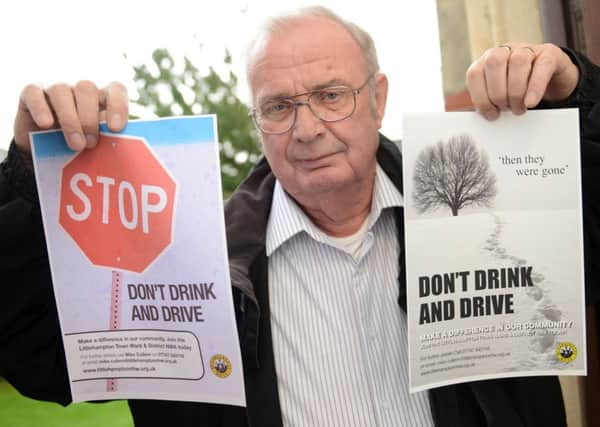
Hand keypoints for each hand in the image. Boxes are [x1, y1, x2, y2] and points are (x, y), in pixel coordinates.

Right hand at [13, 81, 127, 154]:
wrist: (44, 150)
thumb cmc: (79, 144)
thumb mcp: (96, 143)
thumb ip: (108, 140)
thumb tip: (124, 148)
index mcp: (102, 97)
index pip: (115, 89)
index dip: (118, 106)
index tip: (116, 128)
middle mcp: (79, 89)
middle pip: (87, 89)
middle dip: (90, 119)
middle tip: (91, 144)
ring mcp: (55, 88)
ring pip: (61, 91)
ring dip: (69, 119)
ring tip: (75, 145)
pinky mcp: (31, 93)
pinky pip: (34, 93)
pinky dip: (40, 108)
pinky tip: (46, 124)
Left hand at [466, 43, 578, 119]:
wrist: (553, 81)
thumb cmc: (521, 90)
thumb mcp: (501, 96)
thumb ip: (489, 101)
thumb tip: (483, 112)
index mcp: (487, 61)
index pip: (474, 73)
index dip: (480, 97)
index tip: (490, 114)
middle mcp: (505, 51)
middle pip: (494, 63)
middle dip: (498, 94)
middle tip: (506, 109)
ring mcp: (527, 49)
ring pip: (518, 62)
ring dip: (516, 92)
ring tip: (519, 108)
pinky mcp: (549, 53)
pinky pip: (542, 66)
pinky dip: (535, 87)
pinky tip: (531, 102)